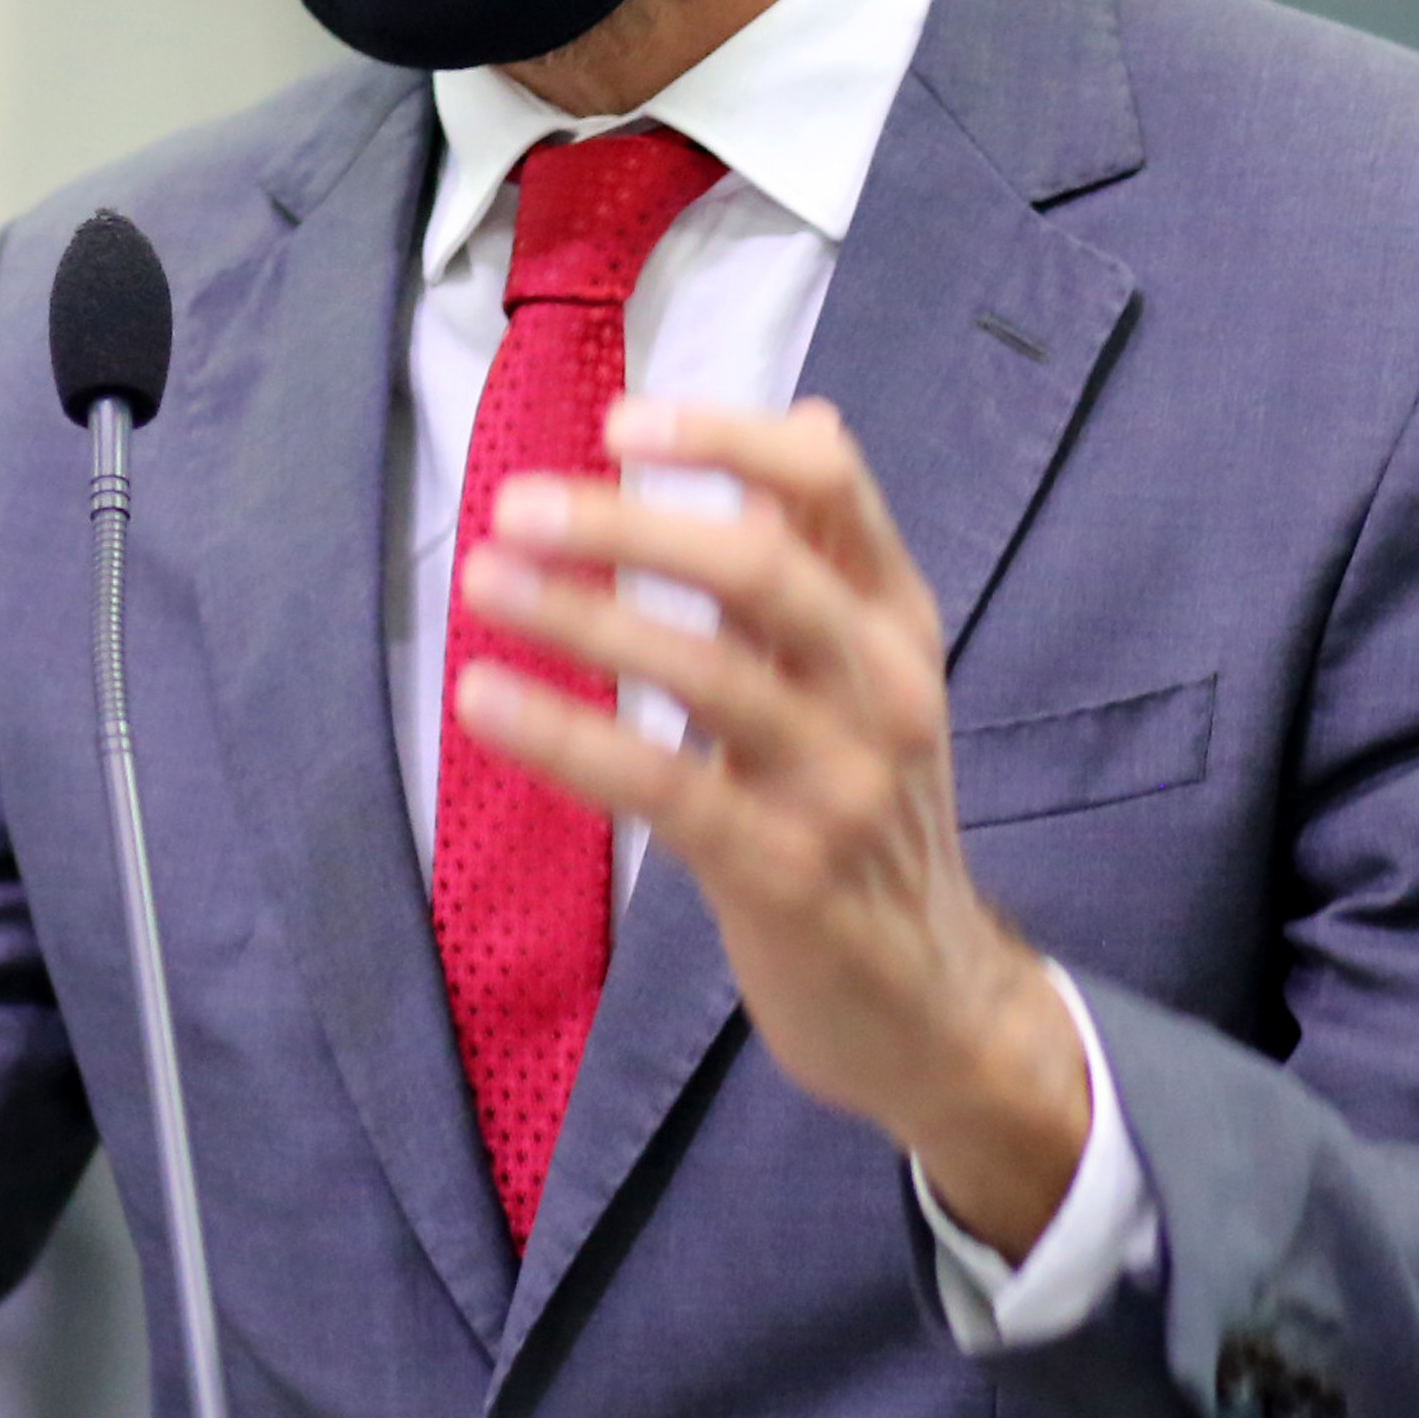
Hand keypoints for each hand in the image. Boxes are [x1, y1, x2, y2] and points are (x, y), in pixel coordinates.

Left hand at [453, 396, 1088, 1259]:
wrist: (934, 1001)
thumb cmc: (870, 812)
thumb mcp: (868, 674)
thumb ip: (825, 558)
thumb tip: (808, 416)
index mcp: (898, 620)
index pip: (830, 488)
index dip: (725, 439)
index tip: (619, 424)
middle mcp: (884, 688)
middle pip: (760, 568)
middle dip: (627, 525)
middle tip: (515, 505)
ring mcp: (842, 783)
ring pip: (706, 672)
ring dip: (584, 616)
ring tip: (484, 582)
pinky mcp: (786, 871)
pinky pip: (663, 787)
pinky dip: (567, 738)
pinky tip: (486, 703)